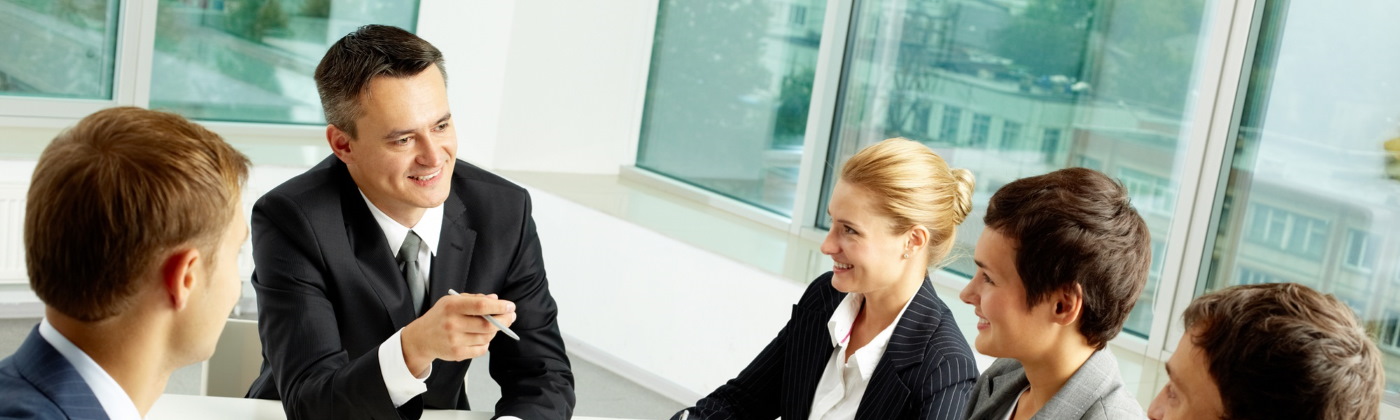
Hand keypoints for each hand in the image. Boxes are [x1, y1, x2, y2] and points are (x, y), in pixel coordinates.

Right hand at [400, 293, 516, 375]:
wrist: (421, 338)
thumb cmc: (440, 316)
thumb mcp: (452, 301)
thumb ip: (474, 299)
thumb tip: (495, 299)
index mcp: (452, 306)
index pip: (481, 306)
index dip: (499, 306)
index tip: (510, 306)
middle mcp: (452, 323)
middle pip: (488, 325)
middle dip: (504, 320)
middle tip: (511, 316)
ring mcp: (454, 340)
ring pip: (486, 337)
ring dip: (495, 332)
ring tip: (494, 326)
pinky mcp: (456, 354)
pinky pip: (481, 349)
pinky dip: (486, 343)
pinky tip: (482, 338)